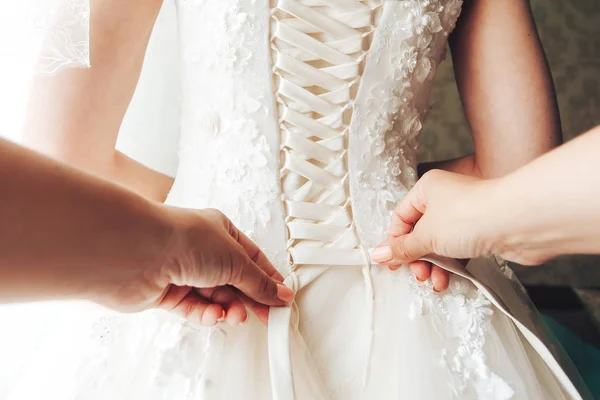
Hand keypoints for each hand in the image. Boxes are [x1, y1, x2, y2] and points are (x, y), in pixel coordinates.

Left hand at [101, 208, 293, 326]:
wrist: (136, 252)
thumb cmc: (183, 239)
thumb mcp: (235, 259)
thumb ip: (259, 282)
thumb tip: (279, 293)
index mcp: (220, 231)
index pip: (252, 258)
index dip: (267, 279)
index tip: (281, 299)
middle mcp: (201, 250)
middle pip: (234, 280)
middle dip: (249, 299)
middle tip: (265, 316)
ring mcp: (183, 271)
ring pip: (215, 297)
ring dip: (228, 308)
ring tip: (235, 315)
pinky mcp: (166, 293)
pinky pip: (193, 309)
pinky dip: (205, 315)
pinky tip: (212, 315)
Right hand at [370, 170, 499, 289]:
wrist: (518, 221)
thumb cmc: (471, 216)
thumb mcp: (426, 235)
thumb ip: (402, 248)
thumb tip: (378, 254)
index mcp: (427, 188)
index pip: (401, 217)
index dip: (395, 241)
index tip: (392, 262)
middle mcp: (446, 198)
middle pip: (420, 232)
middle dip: (416, 257)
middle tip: (417, 274)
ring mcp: (466, 215)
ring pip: (440, 243)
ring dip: (434, 265)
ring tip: (435, 281)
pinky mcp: (483, 231)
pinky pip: (459, 249)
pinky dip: (452, 264)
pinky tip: (450, 278)